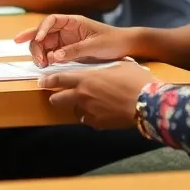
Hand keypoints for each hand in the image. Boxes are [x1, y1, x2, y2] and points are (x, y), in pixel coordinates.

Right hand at [14, 14, 135, 67]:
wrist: (125, 46)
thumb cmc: (112, 40)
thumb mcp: (94, 46)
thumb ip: (74, 50)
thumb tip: (54, 57)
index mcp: (73, 22)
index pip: (51, 20)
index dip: (41, 29)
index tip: (38, 39)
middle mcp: (67, 30)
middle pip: (44, 33)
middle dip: (36, 44)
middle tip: (37, 59)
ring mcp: (66, 40)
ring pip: (45, 44)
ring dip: (40, 53)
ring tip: (41, 64)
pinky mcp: (67, 51)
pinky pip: (52, 53)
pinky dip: (46, 59)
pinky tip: (45, 65)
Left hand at [39, 62, 154, 129]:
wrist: (147, 103)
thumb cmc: (135, 81)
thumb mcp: (121, 65)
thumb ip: (107, 67)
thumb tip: (108, 66)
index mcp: (86, 79)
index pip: (59, 79)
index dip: (48, 81)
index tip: (42, 82)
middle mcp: (83, 96)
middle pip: (58, 99)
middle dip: (56, 98)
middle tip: (59, 96)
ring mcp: (89, 111)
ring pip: (74, 112)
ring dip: (77, 108)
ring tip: (88, 104)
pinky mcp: (98, 123)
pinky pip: (89, 120)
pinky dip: (92, 117)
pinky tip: (102, 113)